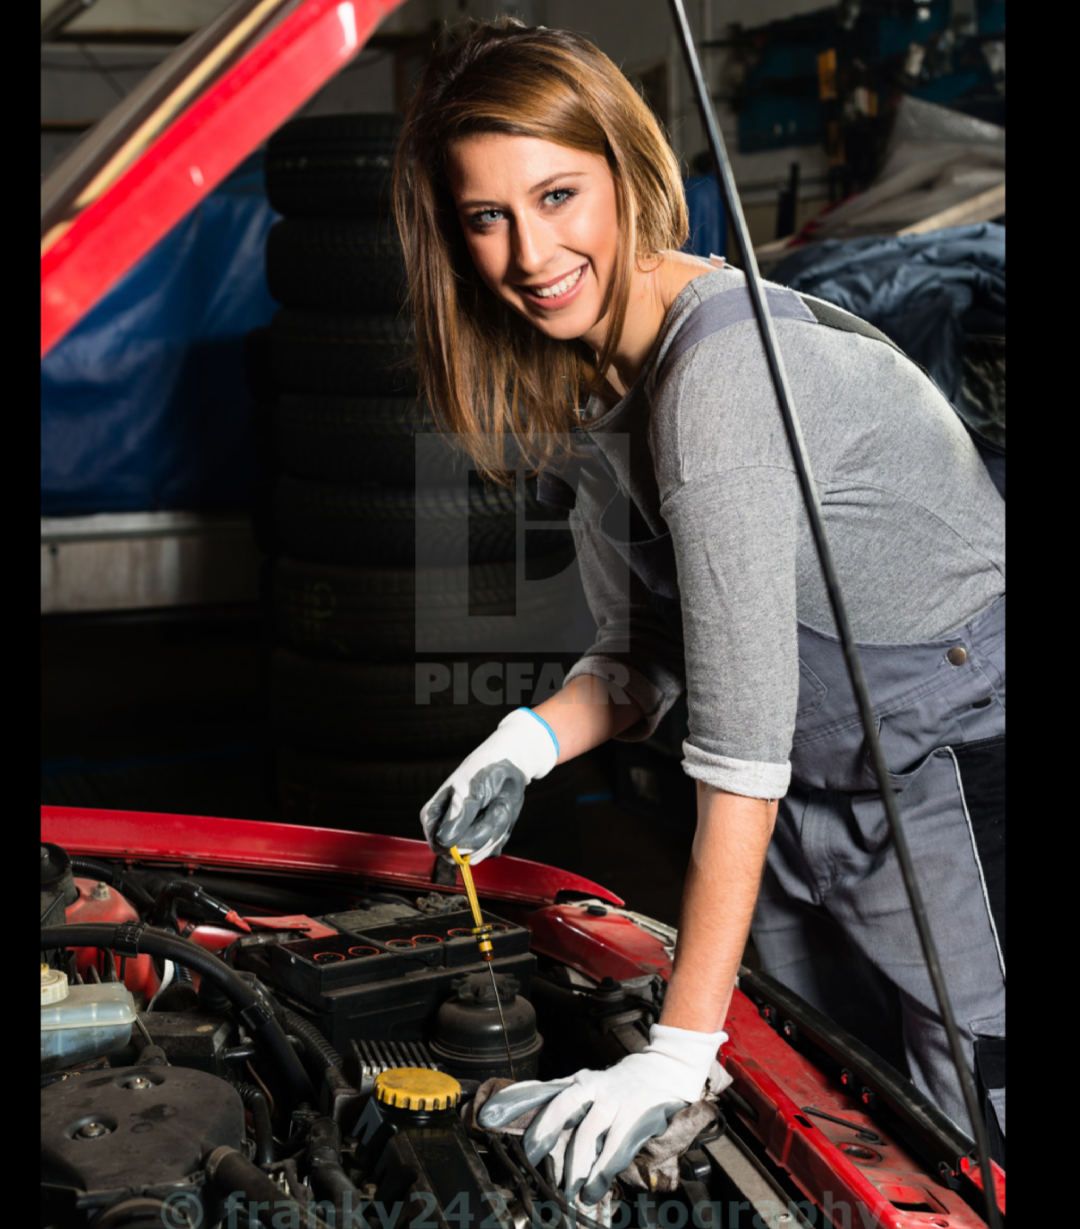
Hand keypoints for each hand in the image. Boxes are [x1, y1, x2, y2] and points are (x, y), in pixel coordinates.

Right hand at [419, 708, 559, 863]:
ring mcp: (467, 835)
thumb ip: (458, 817)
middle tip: (493, 807)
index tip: (474, 820)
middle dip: (482, 834)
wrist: (510, 766)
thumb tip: (444, 842)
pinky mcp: (484, 839)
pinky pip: (492, 850)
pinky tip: (501, 813)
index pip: (439, 846)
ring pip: (479, 853)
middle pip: (461, 853)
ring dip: (495, 830)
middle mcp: (448, 830)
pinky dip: (502, 832)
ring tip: (498, 806)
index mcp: (433, 817)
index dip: (458, 841)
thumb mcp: (469, 790)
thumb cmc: (484, 772)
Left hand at [478, 1023, 727, 1204]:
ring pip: (589, 1135)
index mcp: (583, 1081)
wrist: (667, 1067)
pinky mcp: (638, 1118)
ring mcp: (617, 1102)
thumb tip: (521, 1100)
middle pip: (566, 1112)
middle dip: (549, 1142)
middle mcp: (597, 1089)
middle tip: (539, 1170)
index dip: (528, 1111)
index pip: (550, 1096)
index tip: (503, 1128)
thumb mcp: (590, 1081)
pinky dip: (604, 1172)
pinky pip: (617, 1148)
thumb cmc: (622, 1080)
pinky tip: (596, 1189)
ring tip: (572, 1191)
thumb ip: (562, 1092)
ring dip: (578, 1168)